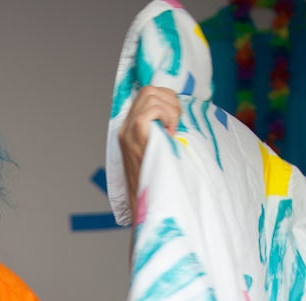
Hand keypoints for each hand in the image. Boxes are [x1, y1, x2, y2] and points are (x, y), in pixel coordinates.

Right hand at [118, 86, 180, 213]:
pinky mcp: (134, 135)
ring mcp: (128, 131)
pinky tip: (171, 133)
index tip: (176, 119)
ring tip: (174, 129)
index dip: (166, 99)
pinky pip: (152, 108)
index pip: (146, 95)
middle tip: (177, 122)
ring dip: (170, 108)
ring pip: (150, 94)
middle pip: (148, 90)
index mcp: (129, 130)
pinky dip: (167, 115)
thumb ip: (161, 134)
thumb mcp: (158, 152)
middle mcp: (125, 128)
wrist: (146, 204)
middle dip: (169, 99)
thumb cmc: (158, 182)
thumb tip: (179, 119)